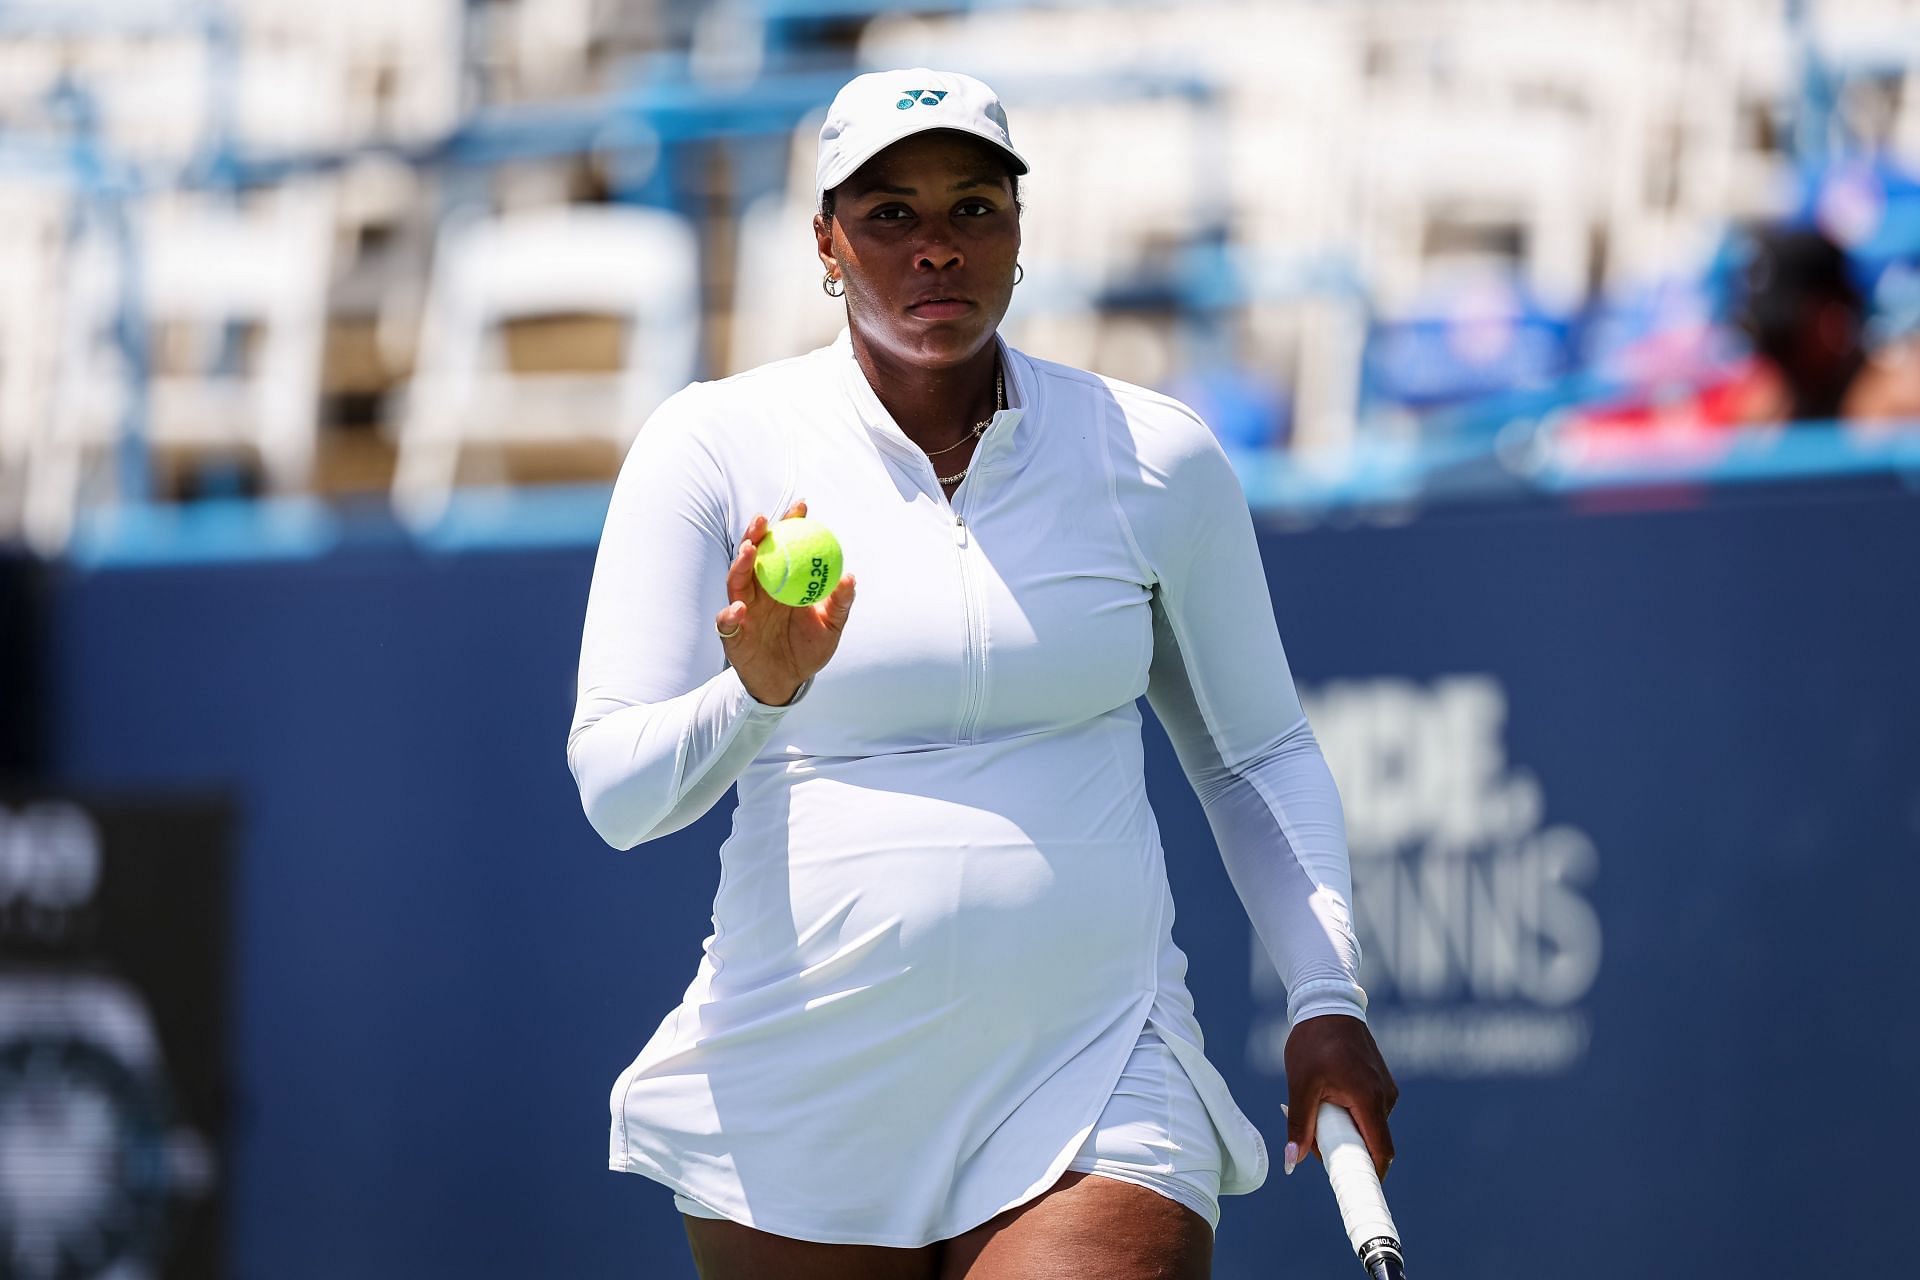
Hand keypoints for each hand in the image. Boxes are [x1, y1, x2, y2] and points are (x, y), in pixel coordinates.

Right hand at [715, 501, 856, 705]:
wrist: (788, 682)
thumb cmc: (809, 648)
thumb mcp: (831, 627)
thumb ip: (840, 603)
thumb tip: (849, 577)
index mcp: (783, 581)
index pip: (784, 547)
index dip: (790, 525)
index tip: (802, 506)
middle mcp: (760, 590)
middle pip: (754, 556)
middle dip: (756, 534)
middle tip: (764, 520)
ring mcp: (744, 609)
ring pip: (736, 581)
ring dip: (740, 564)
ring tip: (749, 551)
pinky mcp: (732, 634)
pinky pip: (727, 622)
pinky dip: (731, 614)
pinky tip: (739, 609)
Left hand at [1283, 1013, 1398, 1180]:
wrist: (1328, 1004)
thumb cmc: (1314, 1042)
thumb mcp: (1301, 1085)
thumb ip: (1300, 1125)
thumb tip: (1293, 1161)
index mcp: (1370, 1099)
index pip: (1380, 1151)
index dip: (1369, 1174)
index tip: (1355, 1187)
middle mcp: (1386, 1096)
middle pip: (1373, 1141)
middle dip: (1348, 1149)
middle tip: (1317, 1141)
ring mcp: (1386, 1088)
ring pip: (1370, 1125)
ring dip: (1346, 1128)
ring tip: (1318, 1109)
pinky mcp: (1381, 1082)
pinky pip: (1369, 1110)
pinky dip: (1351, 1114)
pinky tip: (1328, 1098)